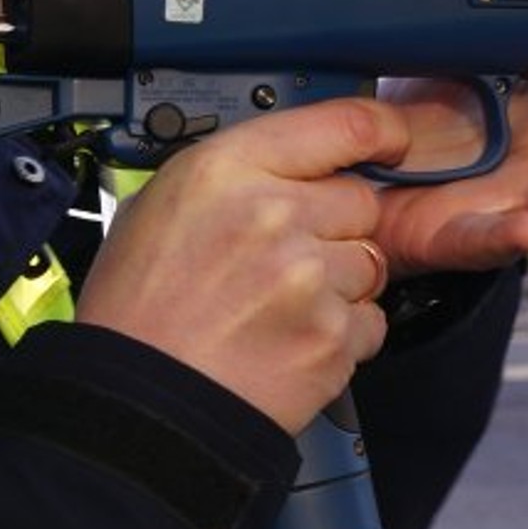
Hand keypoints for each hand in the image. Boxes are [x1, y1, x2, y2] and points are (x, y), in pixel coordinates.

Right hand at [75, 98, 409, 432]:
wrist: (137, 403)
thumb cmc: (137, 311)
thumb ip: (233, 176)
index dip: (379, 132)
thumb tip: (289, 164)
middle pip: (361, 199)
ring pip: (371, 262)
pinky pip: (371, 321)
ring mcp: (308, 278)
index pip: (342, 125)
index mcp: (224, 169)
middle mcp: (273, 214)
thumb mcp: (158, 206)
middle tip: (289, 258)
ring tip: (279, 308)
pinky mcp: (331, 337)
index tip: (391, 141)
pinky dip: (342, 335)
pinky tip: (290, 341)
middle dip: (337, 225)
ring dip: (340, 283)